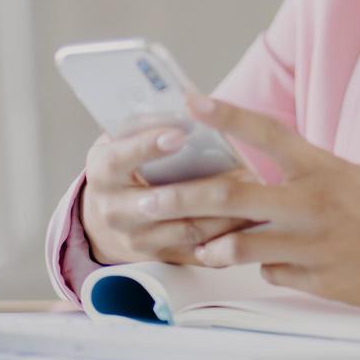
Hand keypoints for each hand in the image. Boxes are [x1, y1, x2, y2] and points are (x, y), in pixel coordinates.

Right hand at [78, 125, 258, 265]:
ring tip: (257, 190)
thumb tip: (187, 102)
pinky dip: (230, 236)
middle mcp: (115, 211)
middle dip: (205, 188)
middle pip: (162, 202)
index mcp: (103, 174)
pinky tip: (254, 217)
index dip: (148, 147)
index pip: (120, 159)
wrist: (109, 212)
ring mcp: (138, 239)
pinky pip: (202, 252)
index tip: (179, 134)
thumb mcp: (123, 137)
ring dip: (227, 212)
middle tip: (242, 169)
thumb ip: (146, 122)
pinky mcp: (163, 257)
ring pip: (189, 229)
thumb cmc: (125, 161)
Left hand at [132, 91, 359, 309]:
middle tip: (148, 198)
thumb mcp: (349, 178)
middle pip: (234, 197)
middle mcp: (313, 202)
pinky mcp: (318, 279)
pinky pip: (273, 274)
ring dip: (213, 247)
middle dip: (184, 198)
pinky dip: (268, 269)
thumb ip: (304, 180)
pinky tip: (279, 265)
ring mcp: (313, 244)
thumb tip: (260, 192)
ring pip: (242, 245)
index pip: (267, 133)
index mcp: (322, 168)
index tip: (191, 101)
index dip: (227, 116)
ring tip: (198, 248)